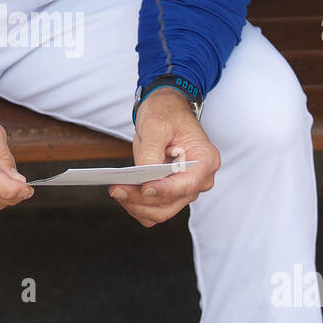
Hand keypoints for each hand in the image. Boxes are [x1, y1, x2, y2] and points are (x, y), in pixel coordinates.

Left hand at [109, 88, 219, 227]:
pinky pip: (154, 210)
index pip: (187, 184)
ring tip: (117, 190)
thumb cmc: (167, 113)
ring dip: (137, 205)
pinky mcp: (171, 193)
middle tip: (117, 189)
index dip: (165, 190)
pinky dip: (138, 206)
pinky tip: (125, 192)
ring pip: (161, 211)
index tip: (143, 188)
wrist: (166, 111)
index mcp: (205, 160)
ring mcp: (185, 189)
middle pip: (172, 203)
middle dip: (142, 200)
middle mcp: (200, 179)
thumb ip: (151, 151)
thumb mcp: (156, 124)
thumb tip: (144, 176)